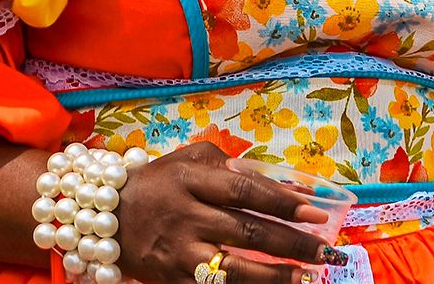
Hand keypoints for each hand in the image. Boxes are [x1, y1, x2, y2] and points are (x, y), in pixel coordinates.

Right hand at [113, 143, 342, 283]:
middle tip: (325, 251)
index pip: (243, 190)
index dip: (281, 201)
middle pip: (246, 232)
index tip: (315, 212)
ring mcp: (179, 253)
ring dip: (275, 277)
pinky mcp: (173, 280)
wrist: (107, 215)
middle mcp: (185, 216)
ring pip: (234, 270)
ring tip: (308, 277)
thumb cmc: (158, 183)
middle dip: (290, 243)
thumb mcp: (187, 161)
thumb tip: (272, 183)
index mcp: (190, 180)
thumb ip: (227, 167)